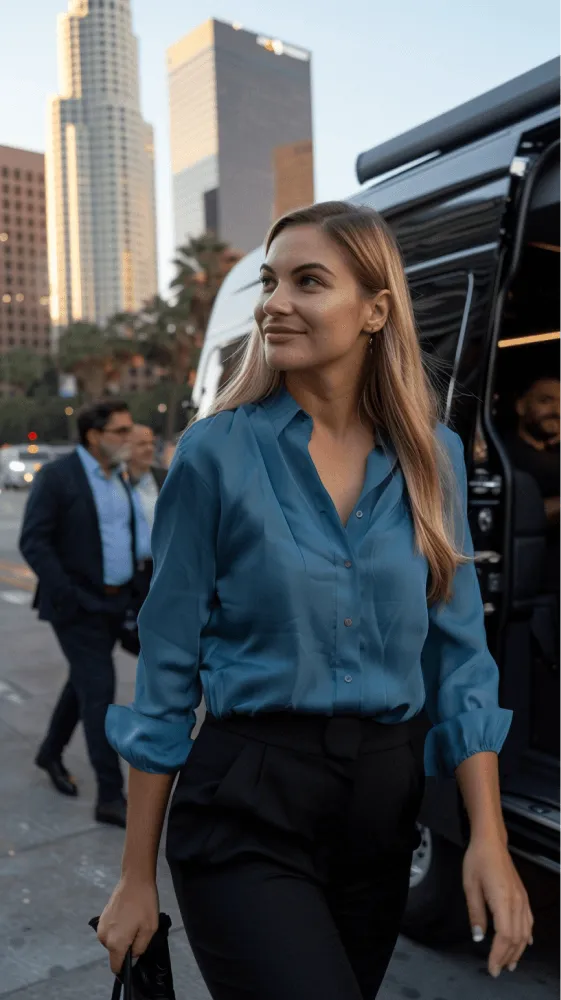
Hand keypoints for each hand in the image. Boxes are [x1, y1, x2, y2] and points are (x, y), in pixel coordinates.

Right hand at [97, 875, 158, 975]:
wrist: (135, 879)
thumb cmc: (144, 904)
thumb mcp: (149, 929)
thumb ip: (140, 948)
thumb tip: (133, 960)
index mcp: (115, 943)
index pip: (116, 967)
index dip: (125, 969)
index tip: (135, 961)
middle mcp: (103, 937)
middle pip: (114, 953)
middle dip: (126, 949)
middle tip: (139, 934)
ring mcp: (101, 926)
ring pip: (112, 942)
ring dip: (121, 938)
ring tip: (134, 923)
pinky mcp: (101, 917)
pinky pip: (110, 931)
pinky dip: (118, 929)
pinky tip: (128, 917)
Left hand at [463, 834, 532, 977]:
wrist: (491, 842)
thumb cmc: (477, 861)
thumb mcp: (470, 886)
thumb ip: (475, 913)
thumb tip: (479, 937)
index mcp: (503, 901)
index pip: (504, 936)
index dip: (498, 955)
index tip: (491, 968)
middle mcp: (517, 903)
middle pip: (516, 938)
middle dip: (507, 956)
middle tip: (497, 969)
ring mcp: (522, 899)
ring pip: (524, 932)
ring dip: (518, 950)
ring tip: (510, 963)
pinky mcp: (523, 896)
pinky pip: (529, 921)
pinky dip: (527, 936)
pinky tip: (525, 943)